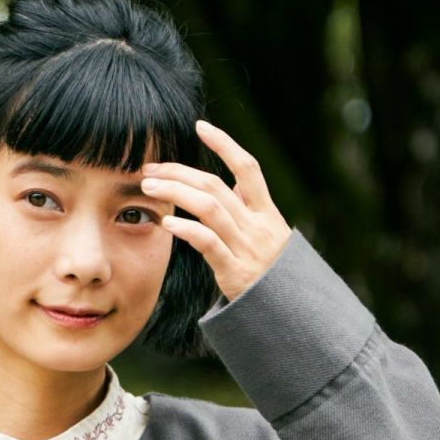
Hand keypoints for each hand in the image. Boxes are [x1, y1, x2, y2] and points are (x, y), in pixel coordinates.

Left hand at [141, 120, 292, 302]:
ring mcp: (247, 248)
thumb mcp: (268, 236)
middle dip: (180, 172)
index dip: (225, 144)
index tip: (200, 127)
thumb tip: (232, 180)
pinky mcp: (235, 272)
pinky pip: (208, 243)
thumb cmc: (272, 275)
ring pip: (209, 208)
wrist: (290, 312)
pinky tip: (167, 223)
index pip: (248, 168)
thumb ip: (251, 209)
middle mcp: (258, 226)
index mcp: (267, 213)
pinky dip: (186, 230)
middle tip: (151, 168)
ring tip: (150, 188)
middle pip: (216, 186)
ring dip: (176, 193)